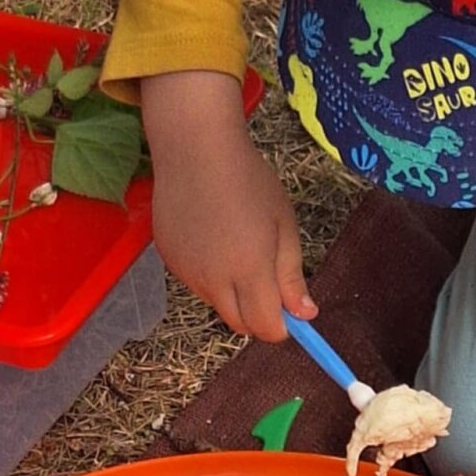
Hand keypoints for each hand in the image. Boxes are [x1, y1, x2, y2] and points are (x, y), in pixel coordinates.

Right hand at [141, 71, 314, 341]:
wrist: (194, 148)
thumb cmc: (249, 181)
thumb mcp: (283, 226)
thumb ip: (292, 276)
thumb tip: (306, 315)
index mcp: (249, 271)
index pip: (266, 328)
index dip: (281, 326)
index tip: (289, 309)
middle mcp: (214, 281)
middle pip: (240, 325)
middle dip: (258, 315)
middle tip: (267, 280)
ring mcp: (187, 273)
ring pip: (218, 305)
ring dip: (233, 295)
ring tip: (237, 248)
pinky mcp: (169, 262)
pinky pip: (197, 284)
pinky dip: (210, 277)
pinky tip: (212, 240)